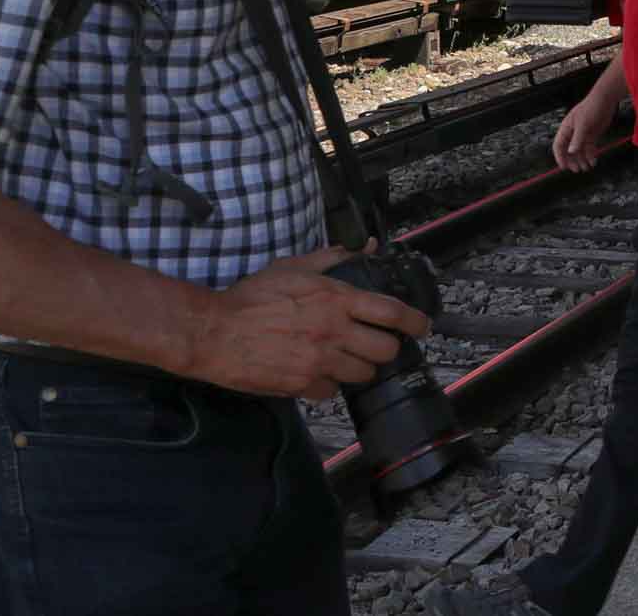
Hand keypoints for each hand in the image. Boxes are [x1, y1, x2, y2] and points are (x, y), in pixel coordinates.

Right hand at [188, 247, 431, 400]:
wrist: (213, 332)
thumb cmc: (252, 297)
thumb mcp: (293, 267)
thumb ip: (332, 258)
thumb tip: (365, 246)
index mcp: (336, 300)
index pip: (391, 312)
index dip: (415, 321)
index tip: (423, 326)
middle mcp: (333, 331)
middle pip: (385, 350)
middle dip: (385, 349)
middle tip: (374, 344)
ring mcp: (319, 361)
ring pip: (362, 374)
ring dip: (358, 367)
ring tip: (343, 358)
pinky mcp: (302, 386)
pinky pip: (332, 392)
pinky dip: (328, 385)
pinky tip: (317, 373)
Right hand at [553, 78, 622, 172]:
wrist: (606, 100)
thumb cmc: (591, 107)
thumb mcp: (583, 124)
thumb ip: (577, 139)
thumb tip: (571, 152)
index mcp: (566, 128)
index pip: (559, 145)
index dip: (560, 157)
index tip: (564, 167)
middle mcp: (573, 133)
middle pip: (569, 150)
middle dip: (572, 161)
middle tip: (577, 170)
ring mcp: (583, 135)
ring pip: (580, 151)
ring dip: (582, 160)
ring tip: (586, 168)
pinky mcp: (592, 135)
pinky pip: (590, 148)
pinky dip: (591, 155)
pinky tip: (594, 162)